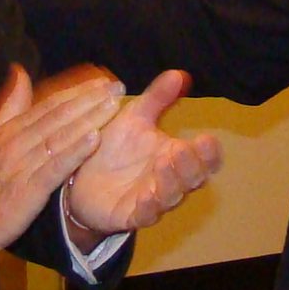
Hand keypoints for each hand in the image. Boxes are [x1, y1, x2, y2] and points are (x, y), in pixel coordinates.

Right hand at [0, 65, 122, 255]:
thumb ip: (8, 105)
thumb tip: (19, 70)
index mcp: (9, 130)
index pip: (48, 105)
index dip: (77, 92)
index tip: (101, 82)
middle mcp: (17, 142)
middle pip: (58, 116)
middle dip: (89, 100)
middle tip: (117, 88)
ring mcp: (22, 165)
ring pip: (60, 137)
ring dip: (88, 120)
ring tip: (112, 106)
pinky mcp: (28, 189)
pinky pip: (55, 167)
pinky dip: (75, 152)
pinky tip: (95, 140)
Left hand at [65, 70, 225, 237]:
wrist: (79, 178)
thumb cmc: (114, 148)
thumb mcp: (135, 117)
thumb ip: (157, 98)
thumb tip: (180, 73)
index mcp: (175, 156)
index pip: (204, 158)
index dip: (209, 152)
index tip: (207, 138)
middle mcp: (169, 180)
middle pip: (193, 178)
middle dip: (192, 165)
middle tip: (184, 148)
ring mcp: (152, 200)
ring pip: (171, 197)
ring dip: (171, 181)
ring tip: (164, 162)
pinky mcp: (130, 216)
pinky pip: (144, 216)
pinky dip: (147, 207)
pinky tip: (146, 196)